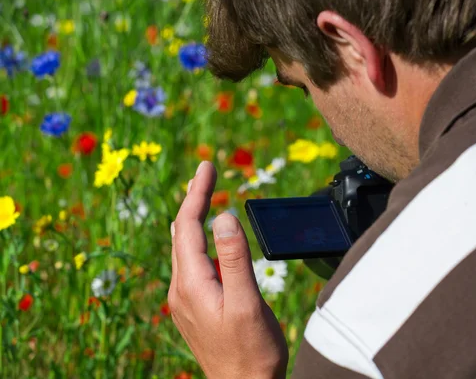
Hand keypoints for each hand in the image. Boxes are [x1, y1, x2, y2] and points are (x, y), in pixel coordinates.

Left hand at [169, 161, 288, 378]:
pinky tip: (207, 238)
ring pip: (184, 248)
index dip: (197, 193)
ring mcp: (185, 299)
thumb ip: (235, 258)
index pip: (187, 225)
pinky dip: (199, 240)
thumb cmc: (251, 351)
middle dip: (194, 199)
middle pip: (181, 232)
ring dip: (194, 219)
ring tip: (203, 196)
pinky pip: (191, 263)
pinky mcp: (194, 307)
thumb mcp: (246, 303)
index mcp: (192, 284)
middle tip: (206, 173)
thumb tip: (223, 217)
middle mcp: (181, 289)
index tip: (207, 166)